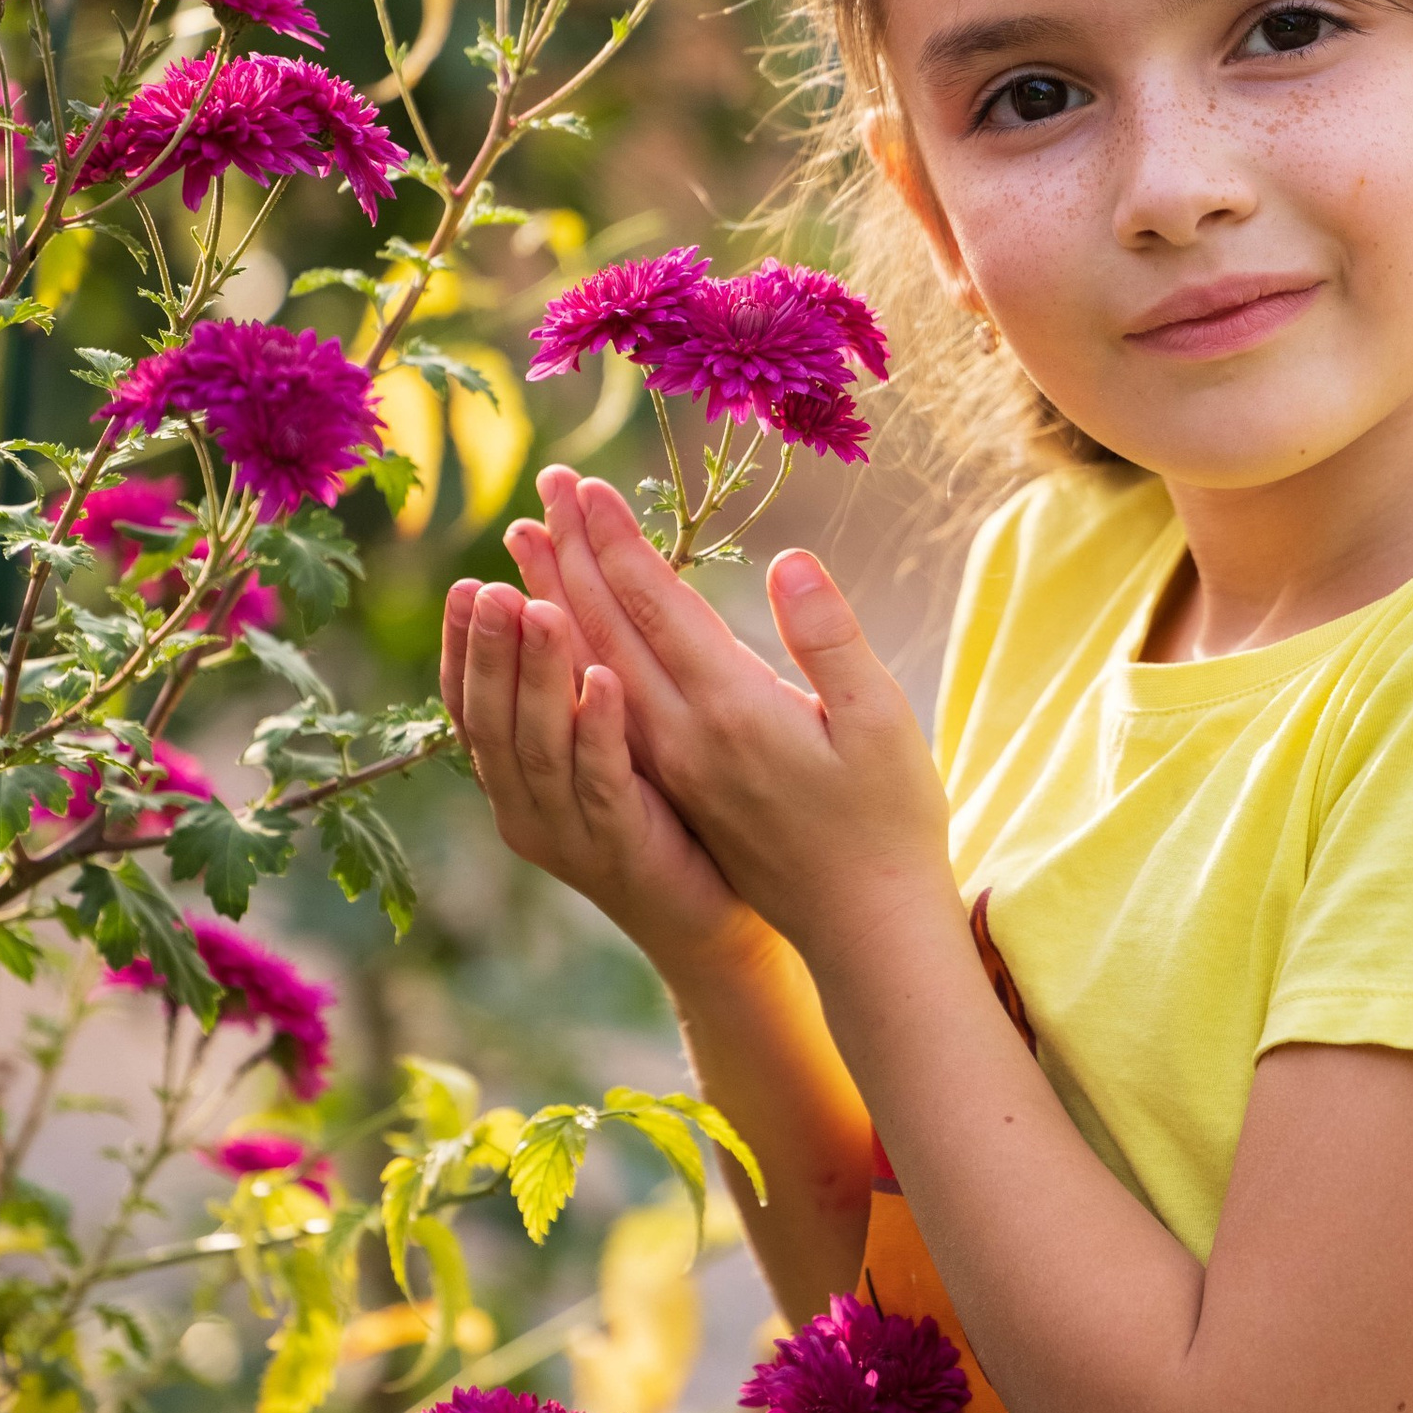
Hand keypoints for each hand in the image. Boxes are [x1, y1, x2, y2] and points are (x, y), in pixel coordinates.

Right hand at [438, 536, 756, 977]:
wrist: (705, 917)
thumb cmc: (657, 818)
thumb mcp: (600, 745)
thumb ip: (569, 690)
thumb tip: (552, 599)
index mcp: (513, 781)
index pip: (469, 708)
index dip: (463, 648)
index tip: (468, 585)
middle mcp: (526, 809)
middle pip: (492, 722)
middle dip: (490, 650)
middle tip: (493, 586)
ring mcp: (570, 833)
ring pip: (539, 747)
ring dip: (537, 675)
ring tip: (539, 609)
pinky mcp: (623, 845)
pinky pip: (603, 781)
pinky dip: (597, 728)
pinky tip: (603, 677)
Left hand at [532, 465, 958, 970]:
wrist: (864, 925)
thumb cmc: (890, 817)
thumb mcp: (882, 721)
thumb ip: (831, 638)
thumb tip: (790, 559)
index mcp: (731, 709)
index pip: (656, 605)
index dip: (618, 541)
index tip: (584, 486)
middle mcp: (682, 736)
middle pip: (607, 628)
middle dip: (572, 553)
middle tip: (544, 487)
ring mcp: (670, 766)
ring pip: (592, 668)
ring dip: (556, 601)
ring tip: (522, 548)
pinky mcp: (672, 787)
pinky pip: (600, 710)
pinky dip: (569, 661)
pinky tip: (556, 637)